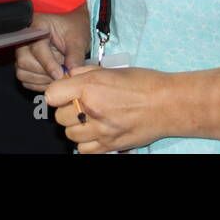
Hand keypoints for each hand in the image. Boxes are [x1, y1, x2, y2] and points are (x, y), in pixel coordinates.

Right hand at [14, 7, 89, 92]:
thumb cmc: (74, 31)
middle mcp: (25, 38)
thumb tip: (70, 71)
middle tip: (62, 75)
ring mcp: (22, 52)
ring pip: (23, 73)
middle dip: (45, 73)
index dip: (48, 63)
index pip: (37, 47)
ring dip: (42, 80)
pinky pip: (26, 81)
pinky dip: (39, 84)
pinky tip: (52, 79)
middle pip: (24, 61)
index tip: (60, 74)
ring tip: (59, 76)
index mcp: (38, 25)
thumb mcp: (78, 40)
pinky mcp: (24, 65)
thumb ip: (75, 55)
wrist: (72, 34)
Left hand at [46, 65, 167, 152]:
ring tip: (89, 118)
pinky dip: (86, 143)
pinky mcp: (111, 145)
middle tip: (79, 104)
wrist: (168, 104)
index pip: (52, 95)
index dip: (57, 93)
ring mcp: (101, 130)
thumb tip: (68, 77)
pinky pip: (84, 150)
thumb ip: (85, 72)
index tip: (63, 92)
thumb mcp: (111, 69)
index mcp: (90, 86)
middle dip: (66, 110)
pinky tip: (95, 132)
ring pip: (70, 134)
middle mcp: (92, 109)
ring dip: (76, 127)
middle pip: (59, 117)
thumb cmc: (143, 83)